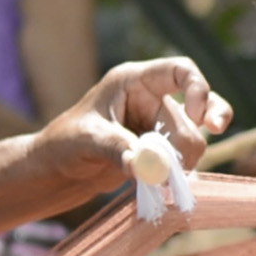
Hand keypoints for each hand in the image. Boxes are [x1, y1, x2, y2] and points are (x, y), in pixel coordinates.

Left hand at [32, 56, 231, 189]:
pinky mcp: (159, 148)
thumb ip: (115, 148)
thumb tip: (146, 166)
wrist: (58, 171)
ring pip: (193, 138)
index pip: (180, 70)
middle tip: (173, 170)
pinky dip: (179, 171)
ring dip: (183, 161)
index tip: (197, 118)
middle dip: (185, 144)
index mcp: (133, 81)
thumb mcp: (86, 141)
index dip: (197, 90)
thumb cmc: (64, 143)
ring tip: (158, 181)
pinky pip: (184, 156)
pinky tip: (161, 185)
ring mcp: (157, 124)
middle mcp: (151, 98)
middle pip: (193, 114)